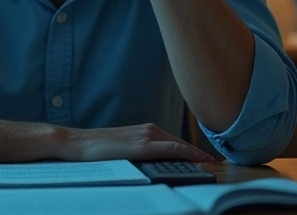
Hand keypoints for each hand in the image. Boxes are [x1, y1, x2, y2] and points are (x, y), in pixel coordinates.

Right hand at [57, 123, 218, 162]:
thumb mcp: (124, 150)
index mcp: (146, 131)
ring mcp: (147, 136)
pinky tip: (200, 161)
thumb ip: (141, 154)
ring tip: (214, 166)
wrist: (77, 143)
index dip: (195, 152)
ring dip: (198, 155)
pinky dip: (188, 154)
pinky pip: (172, 150)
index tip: (210, 160)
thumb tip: (155, 165)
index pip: (177, 143)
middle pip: (183, 144)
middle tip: (219, 164)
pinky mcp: (142, 145)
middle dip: (201, 155)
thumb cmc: (97, 150)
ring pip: (181, 146)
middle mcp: (150, 130)